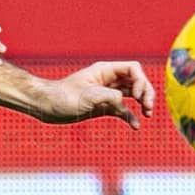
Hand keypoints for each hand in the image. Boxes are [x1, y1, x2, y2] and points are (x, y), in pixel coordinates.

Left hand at [35, 60, 155, 128]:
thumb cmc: (63, 97)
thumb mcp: (89, 97)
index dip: (141, 81)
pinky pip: (122, 110)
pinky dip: (131, 116)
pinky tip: (136, 126)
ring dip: (142, 103)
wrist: (46, 107)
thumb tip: (124, 106)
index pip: (133, 69)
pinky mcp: (102, 107)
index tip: (137, 96)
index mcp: (105, 70)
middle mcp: (108, 80)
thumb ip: (111, 97)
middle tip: (148, 107)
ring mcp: (106, 93)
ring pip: (132, 95)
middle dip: (146, 92)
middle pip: (136, 81)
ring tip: (148, 114)